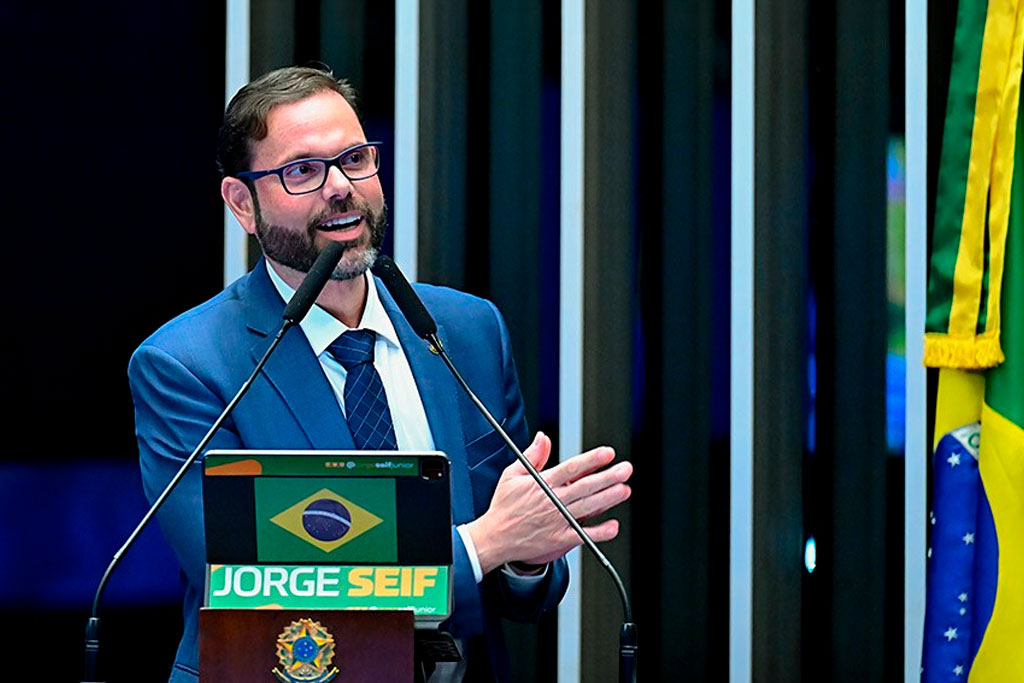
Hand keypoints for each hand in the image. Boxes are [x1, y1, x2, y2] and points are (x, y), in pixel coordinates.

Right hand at [465, 432, 632, 574]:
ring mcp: (557, 520)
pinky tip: (613, 526)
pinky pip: (583, 535)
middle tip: (625, 469)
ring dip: (608, 498)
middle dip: (608, 477)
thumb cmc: (504, 507)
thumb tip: (543, 437)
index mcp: (542, 484)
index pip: (571, 468)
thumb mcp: (512, 475)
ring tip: (624, 490)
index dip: (591, 460)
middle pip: (585, 486)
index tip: (607, 453)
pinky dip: (599, 532)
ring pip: (588, 507)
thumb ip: (532, 456)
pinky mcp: (559, 538)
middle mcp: (552, 501)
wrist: (495, 538)